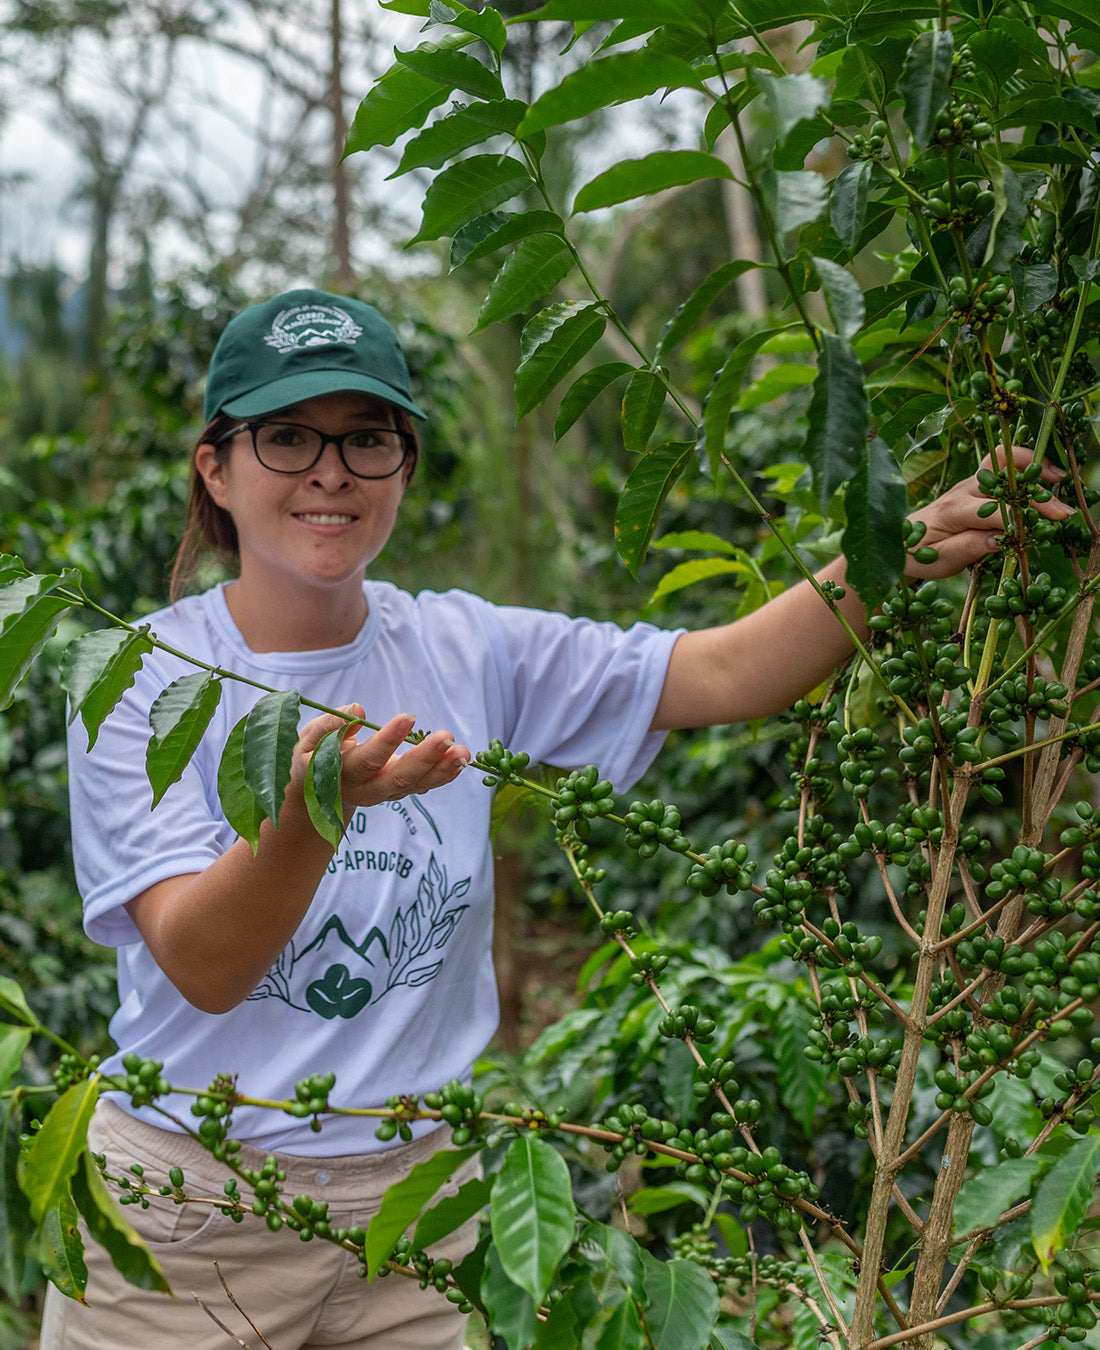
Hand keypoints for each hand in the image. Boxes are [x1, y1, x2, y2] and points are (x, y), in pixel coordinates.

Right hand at [294, 706, 469, 810]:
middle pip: (397, 779)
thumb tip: (358, 711)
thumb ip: (329, 726)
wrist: (316, 790)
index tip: (408, 717)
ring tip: (463, 752)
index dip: (387, 741)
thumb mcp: (308, 739)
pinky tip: (461, 760)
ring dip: (442, 770)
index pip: (367, 760)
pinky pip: (422, 786)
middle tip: (447, 737)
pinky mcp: (397, 792)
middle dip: (424, 759)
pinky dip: (443, 774)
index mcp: (339, 775)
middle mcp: (365, 790)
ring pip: (415, 786)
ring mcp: (383, 794)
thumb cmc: (312, 755)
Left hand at [904, 446, 1072, 579]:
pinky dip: (1026, 470)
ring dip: (1032, 467)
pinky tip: (1045, 480)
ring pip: (1003, 462)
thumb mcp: (941, 560)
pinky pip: (1003, 469)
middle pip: (1002, 474)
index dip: (1019, 519)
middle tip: (1060, 510)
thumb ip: (971, 548)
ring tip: (1058, 479)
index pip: (993, 511)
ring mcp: (970, 485)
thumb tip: (1002, 540)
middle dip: (1034, 490)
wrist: (898, 541)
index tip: (1041, 530)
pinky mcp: (976, 486)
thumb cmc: (918, 554)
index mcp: (953, 511)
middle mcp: (963, 491)